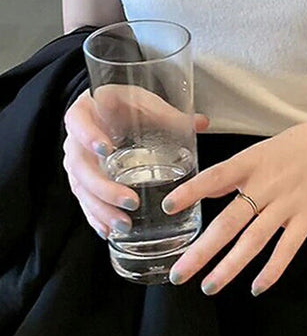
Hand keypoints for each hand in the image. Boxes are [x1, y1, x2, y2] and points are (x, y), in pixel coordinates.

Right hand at [62, 85, 209, 238]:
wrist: (108, 111)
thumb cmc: (125, 104)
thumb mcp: (145, 103)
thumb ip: (170, 115)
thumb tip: (202, 123)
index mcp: (87, 111)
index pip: (78, 121)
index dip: (88, 135)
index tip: (107, 149)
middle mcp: (75, 139)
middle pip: (80, 166)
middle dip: (103, 188)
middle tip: (130, 202)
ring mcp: (77, 161)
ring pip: (81, 189)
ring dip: (101, 209)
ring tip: (124, 224)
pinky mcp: (82, 180)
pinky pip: (84, 201)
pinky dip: (95, 217)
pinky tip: (108, 231)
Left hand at [163, 108, 306, 296]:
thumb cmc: (295, 144)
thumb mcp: (259, 150)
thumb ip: (233, 173)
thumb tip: (202, 190)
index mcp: (252, 162)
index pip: (216, 176)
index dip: (192, 191)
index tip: (168, 207)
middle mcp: (268, 184)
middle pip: (231, 220)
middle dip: (203, 250)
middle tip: (179, 272)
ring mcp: (289, 203)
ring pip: (255, 241)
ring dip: (230, 267)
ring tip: (208, 286)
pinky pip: (288, 249)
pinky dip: (272, 271)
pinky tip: (255, 287)